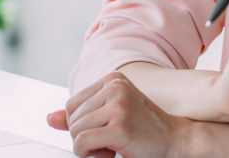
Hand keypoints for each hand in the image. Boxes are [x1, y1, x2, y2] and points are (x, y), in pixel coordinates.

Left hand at [49, 72, 191, 157]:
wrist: (178, 140)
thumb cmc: (146, 129)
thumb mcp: (113, 115)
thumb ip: (83, 115)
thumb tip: (50, 118)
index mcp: (114, 79)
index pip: (72, 104)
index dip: (82, 124)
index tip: (104, 130)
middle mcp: (115, 87)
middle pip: (72, 118)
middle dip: (85, 136)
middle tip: (110, 141)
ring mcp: (118, 106)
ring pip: (75, 132)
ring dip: (88, 147)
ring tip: (112, 146)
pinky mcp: (119, 127)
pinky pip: (81, 144)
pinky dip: (88, 155)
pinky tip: (109, 153)